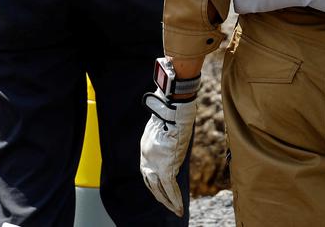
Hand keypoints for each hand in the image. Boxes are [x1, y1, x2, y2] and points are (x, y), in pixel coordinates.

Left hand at [139, 93, 195, 215]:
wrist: (171, 114)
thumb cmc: (167, 117)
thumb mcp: (158, 130)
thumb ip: (161, 142)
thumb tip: (168, 143)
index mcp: (145, 155)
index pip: (149, 176)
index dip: (156, 185)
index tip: (162, 192)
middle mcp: (148, 162)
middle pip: (153, 186)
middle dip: (161, 198)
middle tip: (169, 206)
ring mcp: (156, 165)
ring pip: (161, 189)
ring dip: (169, 201)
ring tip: (176, 210)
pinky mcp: (167, 167)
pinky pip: (171, 188)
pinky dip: (175, 199)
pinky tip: (179, 208)